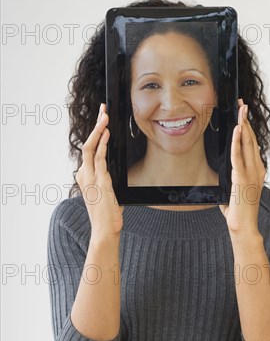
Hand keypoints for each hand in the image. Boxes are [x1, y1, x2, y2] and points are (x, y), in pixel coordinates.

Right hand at [76, 103, 123, 239]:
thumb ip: (108, 182)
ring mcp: (90, 178)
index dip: (95, 134)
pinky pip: (99, 157)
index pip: (89, 150)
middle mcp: (84, 175)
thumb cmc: (107, 215)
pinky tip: (107, 133)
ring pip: (90, 147)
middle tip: (103, 110)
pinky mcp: (99, 181)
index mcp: (85, 177)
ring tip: (105, 116)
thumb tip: (114, 174)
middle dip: (95, 125)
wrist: (105, 230)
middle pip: (87, 144)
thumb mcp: (107, 194)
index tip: (102, 121)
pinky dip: (102, 143)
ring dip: (98, 129)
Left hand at [219, 98, 265, 235]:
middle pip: (251, 139)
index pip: (252, 144)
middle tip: (242, 104)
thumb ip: (230, 180)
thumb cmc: (238, 212)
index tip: (243, 114)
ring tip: (241, 109)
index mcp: (257, 171)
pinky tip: (236, 129)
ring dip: (243, 124)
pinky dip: (237, 141)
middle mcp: (257, 169)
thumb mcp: (233, 191)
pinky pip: (238, 156)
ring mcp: (252, 173)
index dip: (247, 127)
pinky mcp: (242, 178)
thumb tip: (220, 174)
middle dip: (246, 120)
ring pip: (247, 143)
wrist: (243, 226)